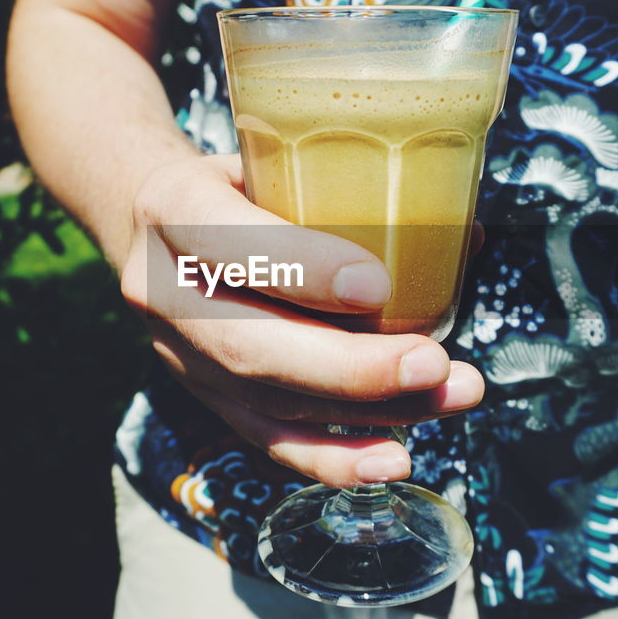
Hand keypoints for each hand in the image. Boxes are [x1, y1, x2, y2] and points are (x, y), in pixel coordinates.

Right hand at [118, 154, 484, 489]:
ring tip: (450, 396)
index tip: (378, 285)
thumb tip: (464, 235)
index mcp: (172, 207)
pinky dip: (334, 458)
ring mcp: (179, 353)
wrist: (153, 225)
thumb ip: (349, 187)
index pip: (227, 240)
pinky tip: (393, 462)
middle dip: (349, 367)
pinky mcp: (207, 397)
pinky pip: (268, 440)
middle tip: (432, 364)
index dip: (300, 269)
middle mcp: (162, 289)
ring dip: (368, 409)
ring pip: (269, 399)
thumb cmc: (238, 183)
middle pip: (249, 345)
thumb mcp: (271, 156)